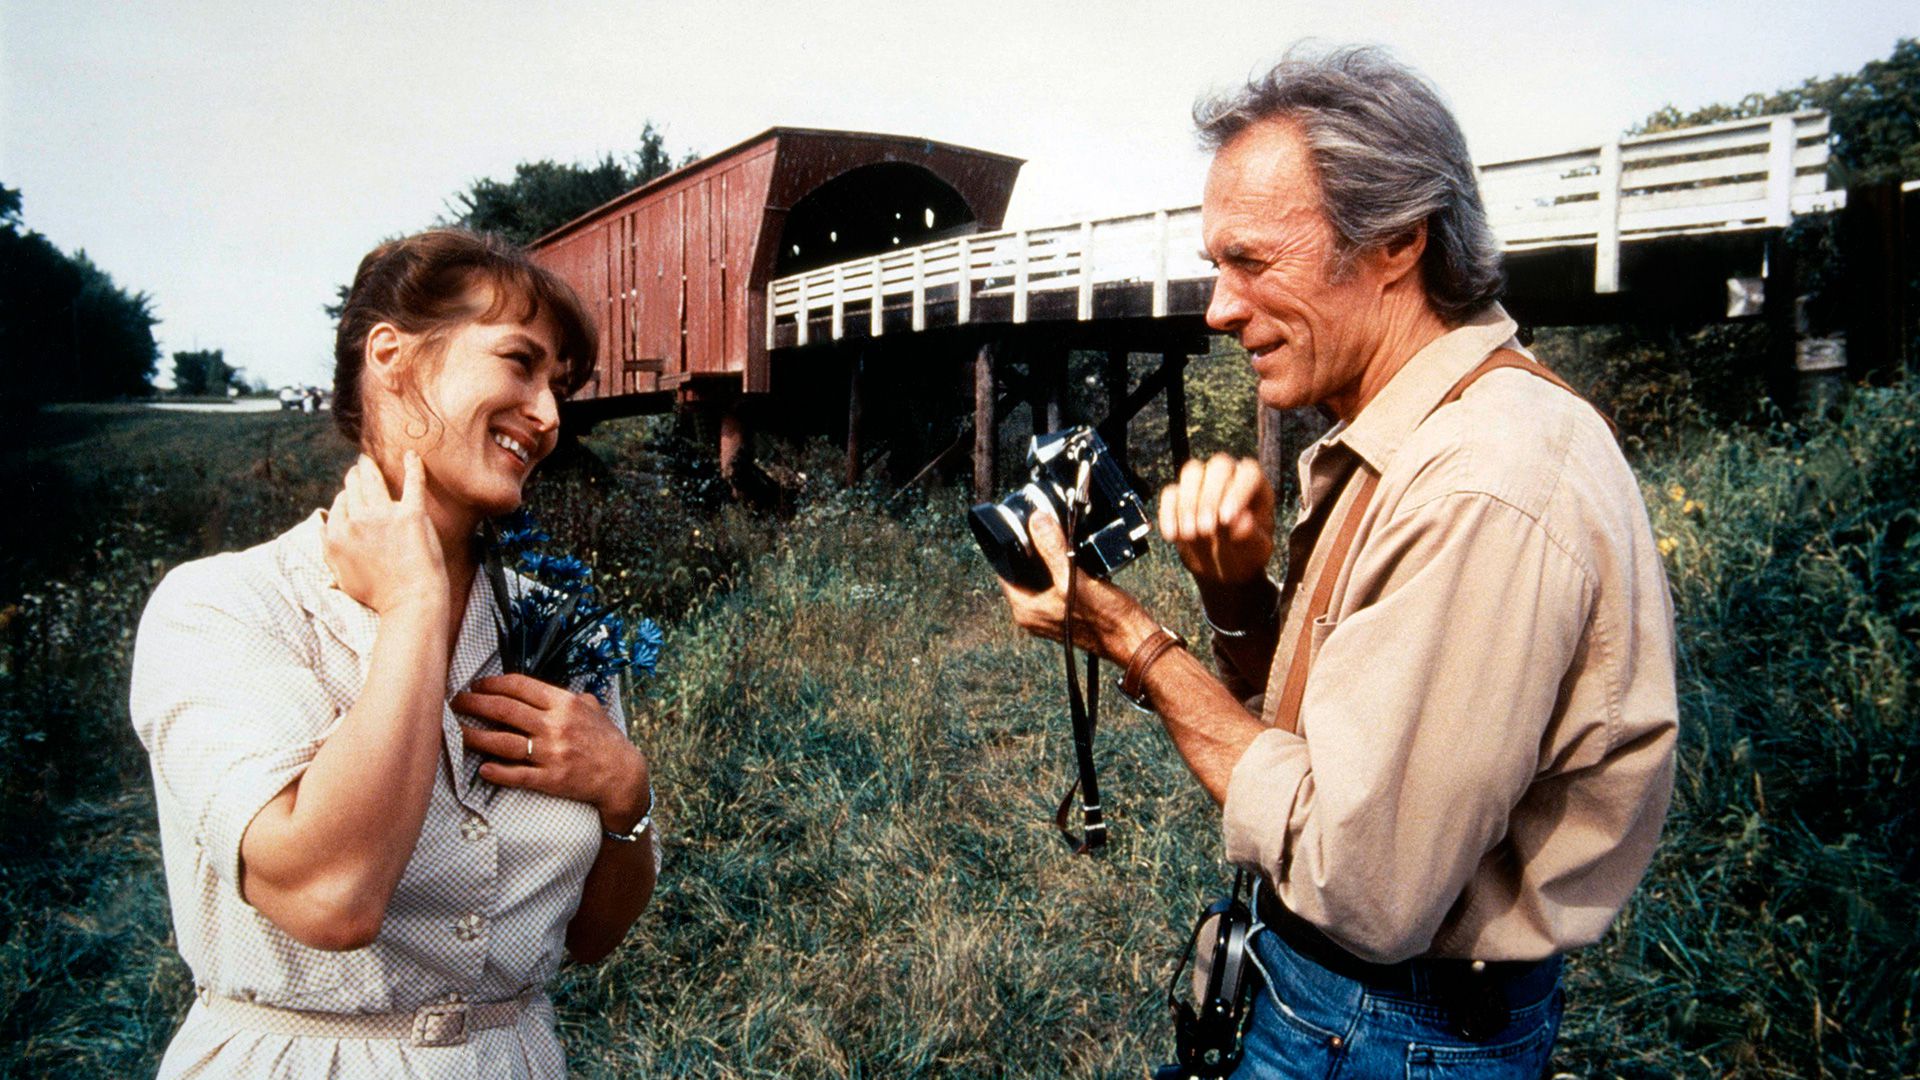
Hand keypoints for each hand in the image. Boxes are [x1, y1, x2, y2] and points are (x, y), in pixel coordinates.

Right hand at [323, 451, 446, 614]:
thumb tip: (322, 530)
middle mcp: (356, 521)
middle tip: (358, 467)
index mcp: (337, 535)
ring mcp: (384, 515)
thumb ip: (328, 550)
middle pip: (354, 488)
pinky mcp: (411, 514)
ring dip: (369, 467)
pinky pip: (412, 483)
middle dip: (354, 476)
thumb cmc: (378, 594)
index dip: (347, 496)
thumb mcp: (341, 575)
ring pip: (373, 481)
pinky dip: (412, 466)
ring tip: (368, 460)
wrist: (410, 600)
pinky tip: (411, 454)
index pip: (340, 504)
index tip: (352, 493)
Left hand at [453, 674, 650, 829]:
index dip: (493, 683)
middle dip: (474, 704)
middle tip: (456, 703)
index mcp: (564, 704)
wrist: (623, 775)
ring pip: (502, 742)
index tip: (476, 685)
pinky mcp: (550, 779)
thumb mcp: (593, 709)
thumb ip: (569, 698)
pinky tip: (482, 768)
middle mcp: (555, 726)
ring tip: (457, 732)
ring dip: (475, 736)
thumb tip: (547, 692)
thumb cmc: (607, 740)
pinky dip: (496, 772)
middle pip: (504, 710)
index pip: (520, 686)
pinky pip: (516, 774)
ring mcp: (551, 754)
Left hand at [997, 508, 1159, 662]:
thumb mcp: (1075, 577)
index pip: (1004, 571)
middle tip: (1045, 528)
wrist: (1134, 639)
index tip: (1021, 527)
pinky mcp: (1067, 610)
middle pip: (1023, 572)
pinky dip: (1063, 569)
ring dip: (1050, 558)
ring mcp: (1050, 613)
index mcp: (1026, 610)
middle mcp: (1034, 614)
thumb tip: (1036, 521)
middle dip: (1033, 550)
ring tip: (1061, 540)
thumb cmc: (1107, 619)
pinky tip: (1076, 558)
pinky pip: (1057, 583)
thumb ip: (1052, 549)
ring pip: (1041, 577)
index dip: (1011, 547)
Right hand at [1158, 454, 1274, 586]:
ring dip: (1188, 503)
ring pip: (1192, 472)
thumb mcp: (1256, 550)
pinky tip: (1173, 536)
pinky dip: (1169, 514)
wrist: (1225, 567)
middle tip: (1206, 529)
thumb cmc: (1247, 553)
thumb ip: (1252, 536)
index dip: (1238, 492)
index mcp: (1256, 484)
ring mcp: (1203, 482)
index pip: (1249, 473)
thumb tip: (1242, 522)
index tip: (1227, 520)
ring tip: (1190, 534)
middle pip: (1219, 466)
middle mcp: (1230, 476)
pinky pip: (1170, 494)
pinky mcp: (1179, 495)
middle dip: (1210, 497)